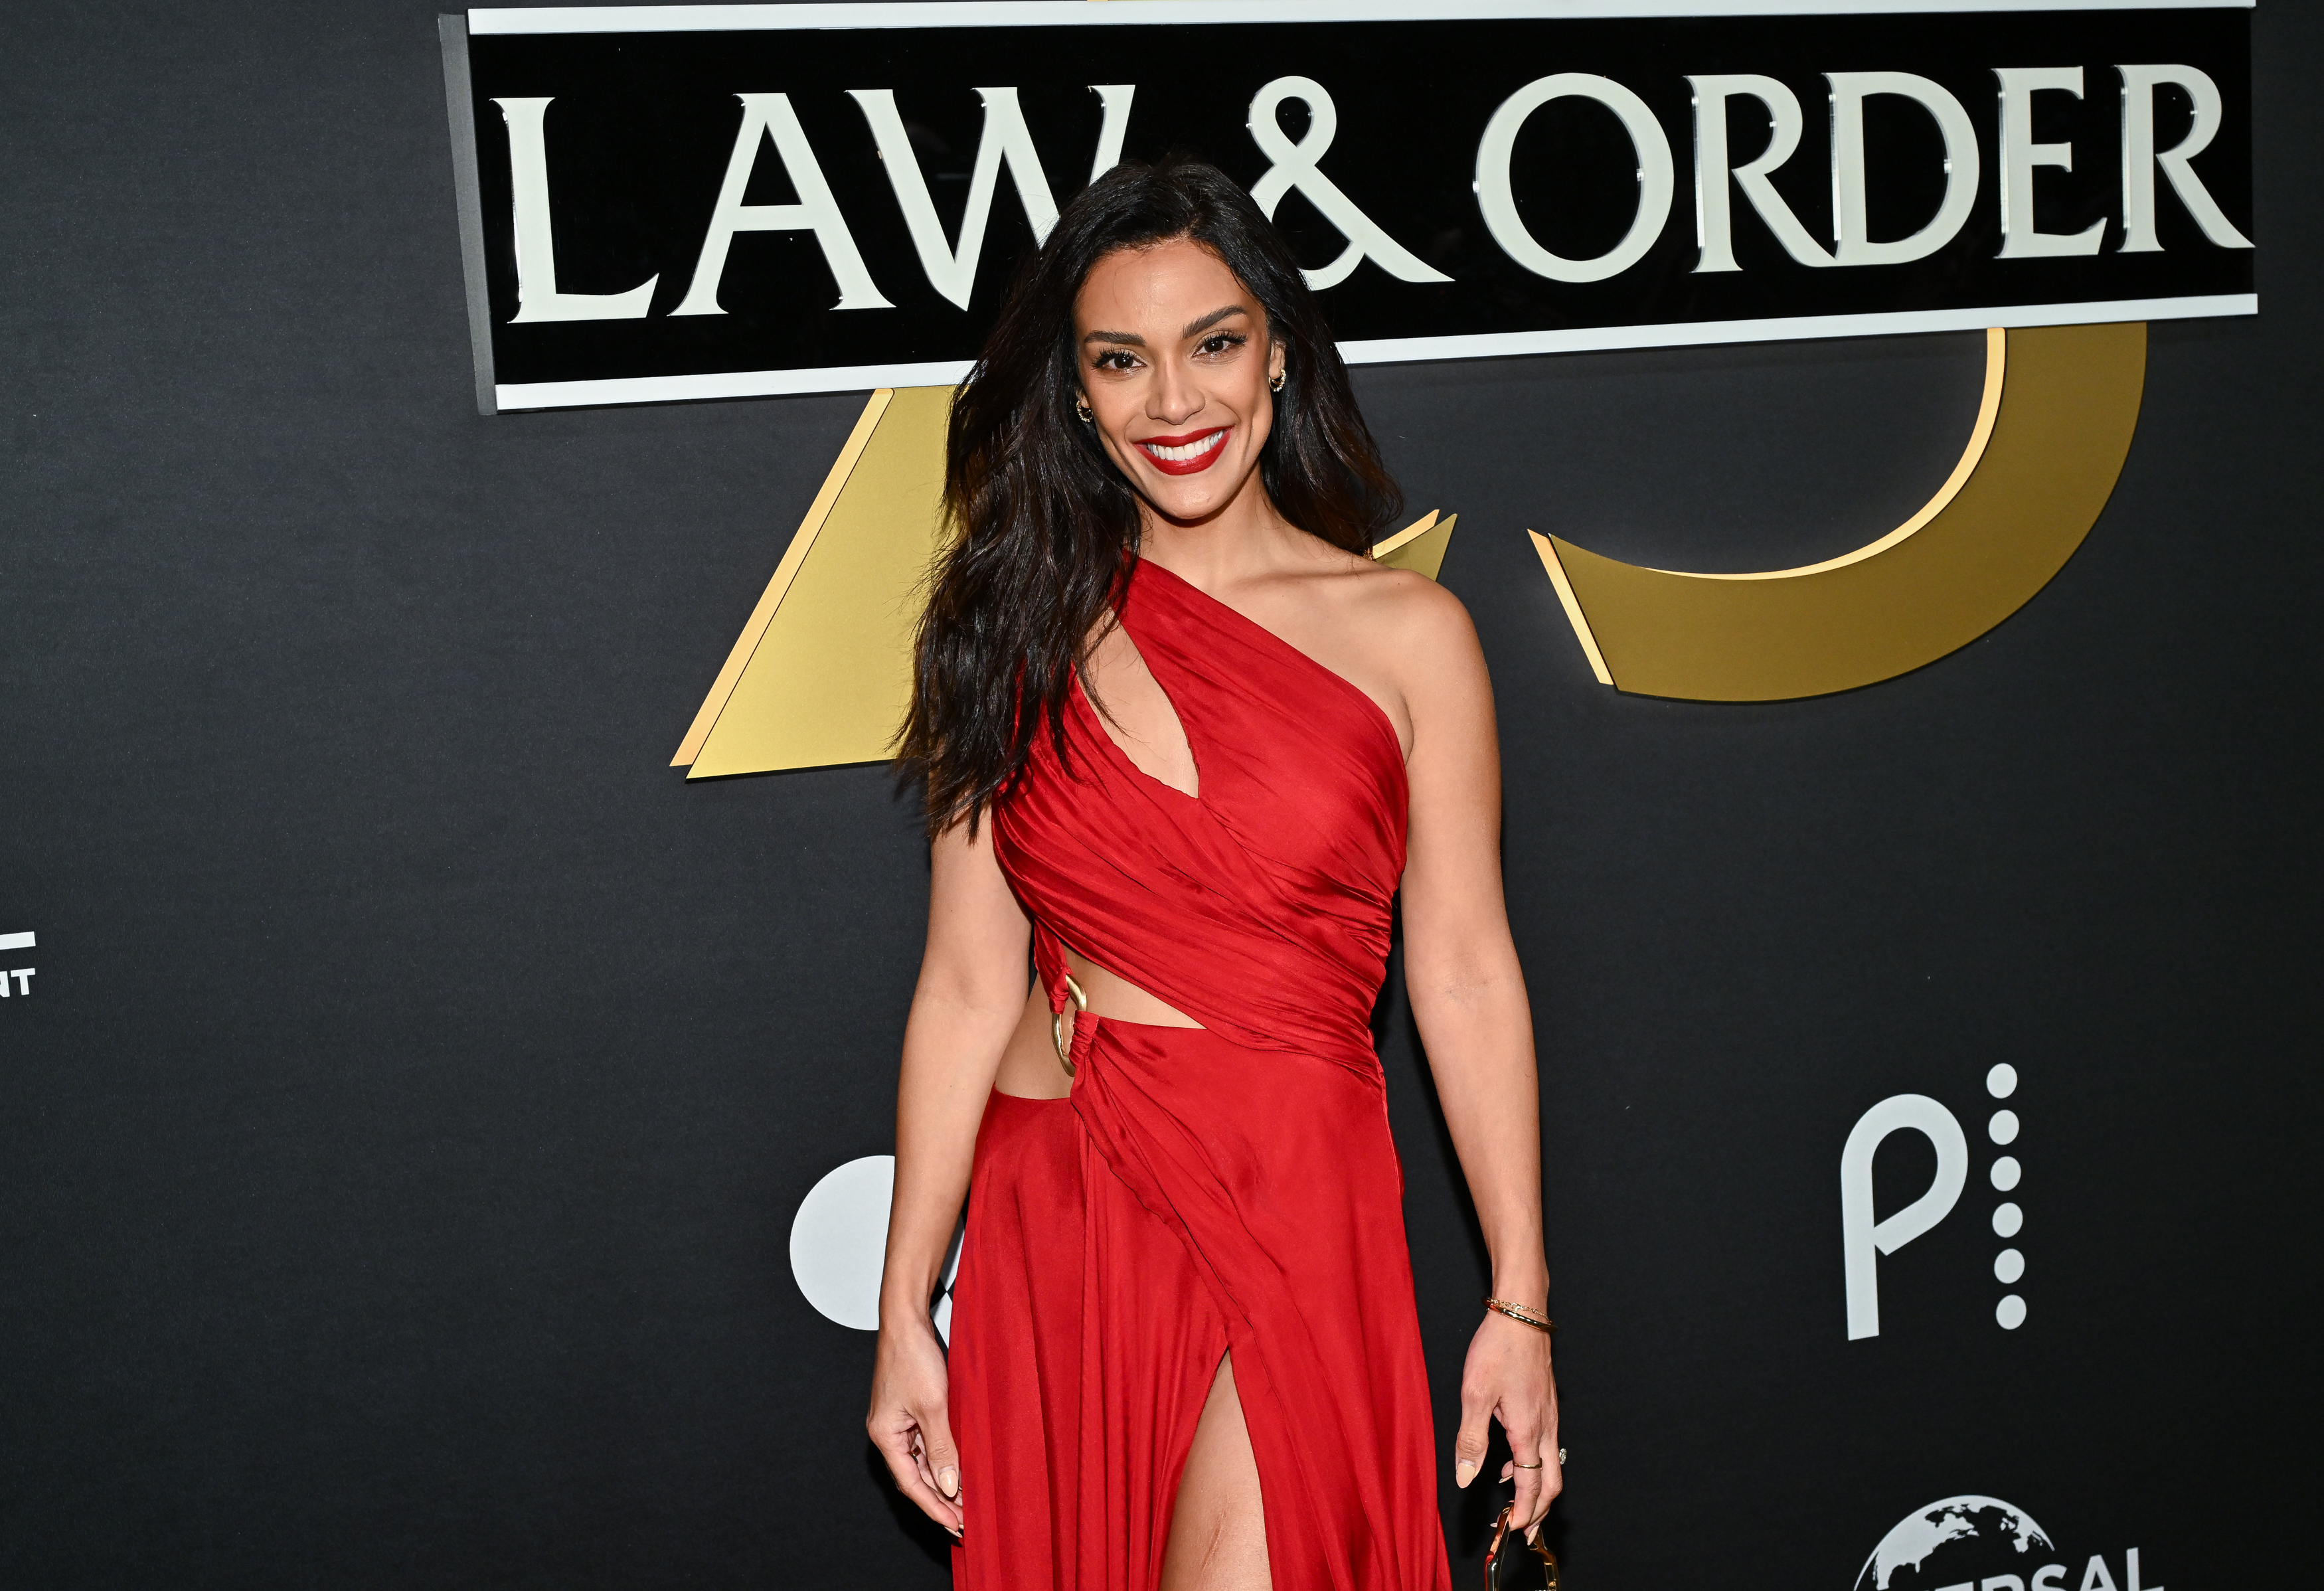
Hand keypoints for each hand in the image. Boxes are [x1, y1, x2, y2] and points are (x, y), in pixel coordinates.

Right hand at [867, 1312, 962, 1536]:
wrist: (906, 1321)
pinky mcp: (911, 1410)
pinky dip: (943, 1458)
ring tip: (967, 1499)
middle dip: (940, 1498)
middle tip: (966, 1519)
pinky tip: (960, 1467)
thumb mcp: (933, 1407)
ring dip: (943, 1480)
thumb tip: (949, 1485)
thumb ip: (941, 1448)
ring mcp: (899, 1422)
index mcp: (885, 1436)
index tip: (955, 1525)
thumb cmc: (912, 1357)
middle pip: (915, 1476)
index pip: (910, 1484)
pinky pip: (927, 1443)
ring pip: (922, 1461)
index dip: (934, 1507)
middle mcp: (888, 1433)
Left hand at [1452, 1308, 1560, 1537]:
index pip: (1531, 1485)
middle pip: (1551, 1483)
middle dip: (1538, 1510)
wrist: (1522, 1314)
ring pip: (1551, 1465)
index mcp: (1528, 1430)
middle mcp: (1546, 1427)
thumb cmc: (1498, 1349)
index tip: (1511, 1530)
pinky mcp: (1547, 1405)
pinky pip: (1547, 1446)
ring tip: (1513, 1502)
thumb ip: (1471, 1440)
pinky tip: (1509, 1459)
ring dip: (1535, 1488)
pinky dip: (1533, 1464)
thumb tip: (1467, 1479)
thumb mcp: (1474, 1394)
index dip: (1522, 1512)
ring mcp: (1550, 1416)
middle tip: (1523, 1530)